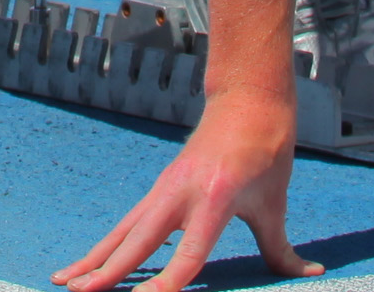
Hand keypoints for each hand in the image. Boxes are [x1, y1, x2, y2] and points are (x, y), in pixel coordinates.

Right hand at [54, 96, 313, 291]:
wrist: (247, 100)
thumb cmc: (266, 151)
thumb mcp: (275, 202)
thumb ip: (282, 247)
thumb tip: (310, 274)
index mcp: (216, 198)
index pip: (189, 252)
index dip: (168, 281)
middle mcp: (182, 193)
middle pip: (138, 241)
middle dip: (108, 270)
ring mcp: (165, 189)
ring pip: (123, 231)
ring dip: (93, 258)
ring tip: (63, 281)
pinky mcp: (159, 188)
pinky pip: (128, 223)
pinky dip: (106, 245)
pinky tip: (87, 263)